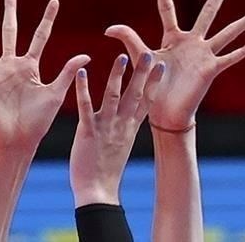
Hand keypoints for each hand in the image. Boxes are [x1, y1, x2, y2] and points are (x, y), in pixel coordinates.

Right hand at [0, 0, 89, 150]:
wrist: (18, 139)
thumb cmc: (38, 121)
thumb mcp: (55, 94)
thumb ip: (66, 73)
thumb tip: (86, 55)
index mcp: (30, 65)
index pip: (40, 36)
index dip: (48, 19)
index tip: (55, 1)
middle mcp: (11, 64)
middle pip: (10, 31)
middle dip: (10, 11)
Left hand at [69, 54, 163, 205]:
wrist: (98, 191)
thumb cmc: (106, 169)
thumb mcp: (121, 144)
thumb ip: (124, 128)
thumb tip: (128, 117)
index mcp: (130, 128)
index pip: (146, 101)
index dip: (154, 82)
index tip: (162, 65)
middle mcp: (121, 125)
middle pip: (135, 95)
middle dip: (142, 74)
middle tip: (149, 53)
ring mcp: (106, 127)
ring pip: (113, 97)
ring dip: (117, 76)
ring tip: (121, 57)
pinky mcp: (88, 132)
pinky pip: (85, 107)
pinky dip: (83, 89)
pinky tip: (81, 73)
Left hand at [105, 0, 244, 129]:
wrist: (163, 112)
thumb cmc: (151, 86)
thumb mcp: (139, 58)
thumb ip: (128, 39)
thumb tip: (108, 28)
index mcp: (172, 37)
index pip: (167, 7)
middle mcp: (192, 42)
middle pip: (209, 10)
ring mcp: (204, 55)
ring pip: (229, 32)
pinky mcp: (211, 70)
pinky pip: (230, 58)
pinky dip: (244, 51)